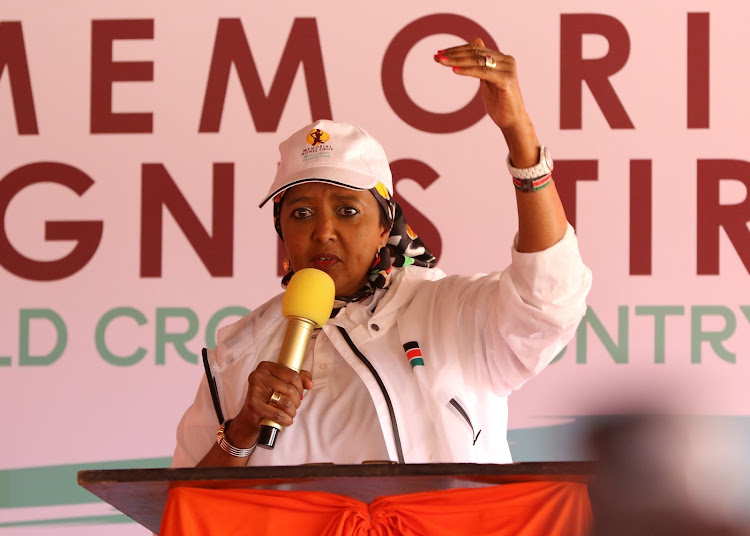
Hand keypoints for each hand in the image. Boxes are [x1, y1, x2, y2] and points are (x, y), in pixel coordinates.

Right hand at [227, 361, 313, 446]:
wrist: (249, 418)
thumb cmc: (269, 398)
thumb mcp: (283, 384)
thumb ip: (299, 378)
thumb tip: (310, 383)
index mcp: (266, 366)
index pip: (293, 375)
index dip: (300, 387)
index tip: (298, 394)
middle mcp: (258, 375)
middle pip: (290, 389)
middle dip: (296, 401)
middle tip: (294, 406)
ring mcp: (254, 390)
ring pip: (285, 402)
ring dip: (292, 411)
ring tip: (290, 413)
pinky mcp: (253, 405)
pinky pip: (278, 414)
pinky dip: (286, 420)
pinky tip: (286, 420)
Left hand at [434, 37, 538, 166]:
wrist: (512, 121)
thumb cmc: (499, 103)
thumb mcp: (486, 79)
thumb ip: (480, 63)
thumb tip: (475, 41)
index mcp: (502, 58)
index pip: (476, 49)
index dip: (457, 50)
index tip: (439, 54)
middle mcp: (506, 60)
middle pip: (476, 53)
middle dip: (454, 54)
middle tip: (437, 56)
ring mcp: (508, 69)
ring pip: (477, 61)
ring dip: (457, 61)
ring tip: (441, 62)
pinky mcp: (506, 80)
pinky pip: (483, 73)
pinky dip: (467, 71)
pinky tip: (454, 70)